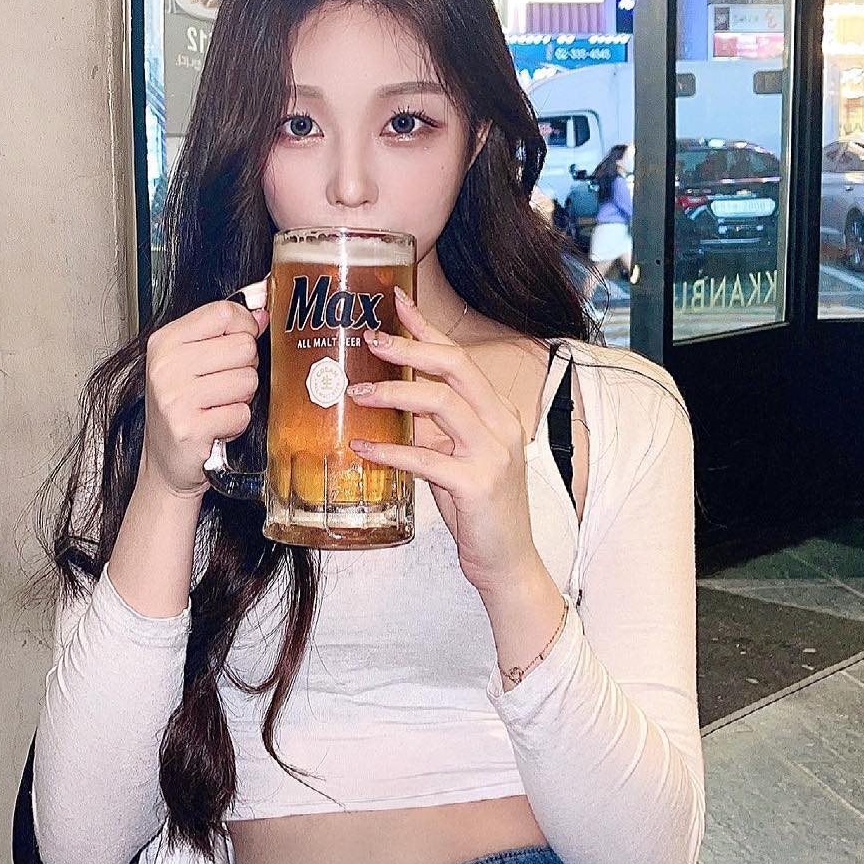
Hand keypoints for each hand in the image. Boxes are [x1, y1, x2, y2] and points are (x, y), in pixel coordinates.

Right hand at [142, 287, 270, 498]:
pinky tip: (217, 425)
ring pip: (247, 380)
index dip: (245, 326)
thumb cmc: (181, 409)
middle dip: (245, 368)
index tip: (241, 340)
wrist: (166, 462)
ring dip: (241, 397)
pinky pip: (241, 413)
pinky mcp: (190, 428)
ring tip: (218, 406)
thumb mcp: (191, 361)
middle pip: (243, 346)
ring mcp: (175, 398)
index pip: (224, 313)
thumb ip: (223, 331)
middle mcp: (166, 366)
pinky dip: (237, 423)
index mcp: (165, 342)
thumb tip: (261, 307)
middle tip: (223, 385)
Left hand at [347, 287, 540, 595]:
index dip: (427, 327)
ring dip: (394, 392)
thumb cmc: (478, 509)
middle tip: (370, 339)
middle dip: (409, 347)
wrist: (506, 561)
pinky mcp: (478, 484)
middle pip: (455, 367)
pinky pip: (426, 458)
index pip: (460, 358)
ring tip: (356, 391)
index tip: (397, 303)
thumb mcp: (454, 459)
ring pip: (442, 403)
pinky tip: (363, 447)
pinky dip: (390, 449)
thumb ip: (431, 429)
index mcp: (497, 412)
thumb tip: (390, 402)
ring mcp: (494, 453)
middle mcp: (502, 425)